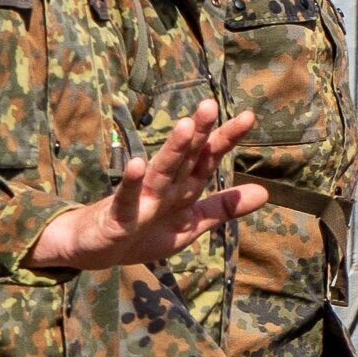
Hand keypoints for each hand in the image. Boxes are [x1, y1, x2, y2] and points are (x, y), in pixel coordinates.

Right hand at [30, 109, 264, 272]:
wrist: (92, 251)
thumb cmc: (141, 232)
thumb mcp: (188, 225)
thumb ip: (222, 208)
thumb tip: (265, 193)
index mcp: (181, 189)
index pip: (206, 160)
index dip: (225, 140)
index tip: (249, 117)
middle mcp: (162, 189)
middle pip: (185, 158)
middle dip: (200, 133)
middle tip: (211, 105)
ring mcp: (140, 201)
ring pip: (160, 173)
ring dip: (173, 150)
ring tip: (187, 126)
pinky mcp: (117, 218)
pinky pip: (126, 200)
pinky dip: (132, 184)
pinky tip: (138, 163)